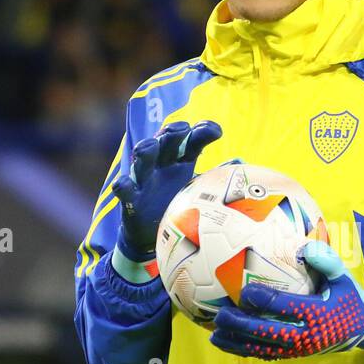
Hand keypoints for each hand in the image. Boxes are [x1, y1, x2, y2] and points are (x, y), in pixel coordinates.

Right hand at [112, 121, 221, 261]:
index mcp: (180, 160)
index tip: (216, 131)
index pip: (192, 139)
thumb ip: (215, 177)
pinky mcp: (131, 198)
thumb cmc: (176, 204)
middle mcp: (162, 164)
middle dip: (172, 132)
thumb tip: (240, 165)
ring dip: (146, 149)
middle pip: (165, 140)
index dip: (202, 131)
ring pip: (143, 158)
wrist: (151, 233)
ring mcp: (145, 179)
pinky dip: (123, 185)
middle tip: (182, 129)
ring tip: (151, 145)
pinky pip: (124, 189)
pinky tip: (123, 184)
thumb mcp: (197, 188)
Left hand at [210, 242, 363, 359]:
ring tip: (215, 335)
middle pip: (268, 332)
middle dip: (242, 325)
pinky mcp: (294, 354)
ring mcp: (299, 348)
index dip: (264, 300)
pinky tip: (228, 344)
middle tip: (221, 314)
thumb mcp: (344, 277)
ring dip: (238, 343)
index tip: (245, 292)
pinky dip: (246, 351)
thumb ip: (327, 261)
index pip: (286, 307)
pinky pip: (266, 354)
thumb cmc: (348, 297)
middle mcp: (307, 335)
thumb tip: (305, 247)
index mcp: (318, 313)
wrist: (362, 328)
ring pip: (263, 348)